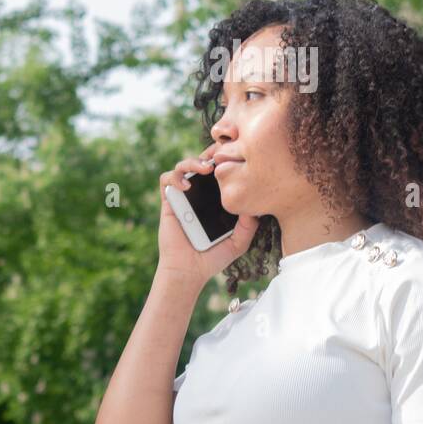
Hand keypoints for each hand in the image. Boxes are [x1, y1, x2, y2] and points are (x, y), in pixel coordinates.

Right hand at [157, 143, 258, 286]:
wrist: (189, 271)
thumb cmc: (213, 258)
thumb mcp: (239, 242)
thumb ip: (249, 225)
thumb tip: (256, 206)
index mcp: (216, 198)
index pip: (221, 171)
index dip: (227, 159)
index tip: (238, 156)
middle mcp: (199, 194)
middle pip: (203, 161)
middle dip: (211, 152)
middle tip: (221, 153)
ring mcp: (183, 196)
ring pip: (183, 165)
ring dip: (193, 161)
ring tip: (205, 168)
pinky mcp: (168, 202)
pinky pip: (166, 180)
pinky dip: (175, 177)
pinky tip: (186, 186)